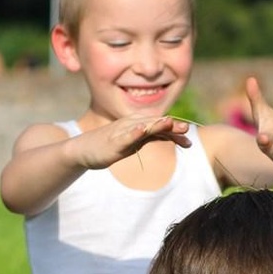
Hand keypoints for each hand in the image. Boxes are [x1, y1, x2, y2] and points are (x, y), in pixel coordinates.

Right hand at [76, 114, 191, 170]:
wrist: (82, 150)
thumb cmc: (108, 147)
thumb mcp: (132, 144)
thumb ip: (148, 138)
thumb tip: (167, 136)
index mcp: (138, 127)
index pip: (160, 128)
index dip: (175, 133)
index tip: (189, 142)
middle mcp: (131, 125)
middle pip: (155, 125)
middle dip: (171, 127)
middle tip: (187, 129)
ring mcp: (122, 132)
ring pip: (142, 126)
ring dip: (157, 125)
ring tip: (170, 123)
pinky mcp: (113, 141)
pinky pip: (125, 136)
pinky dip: (135, 132)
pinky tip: (143, 130)